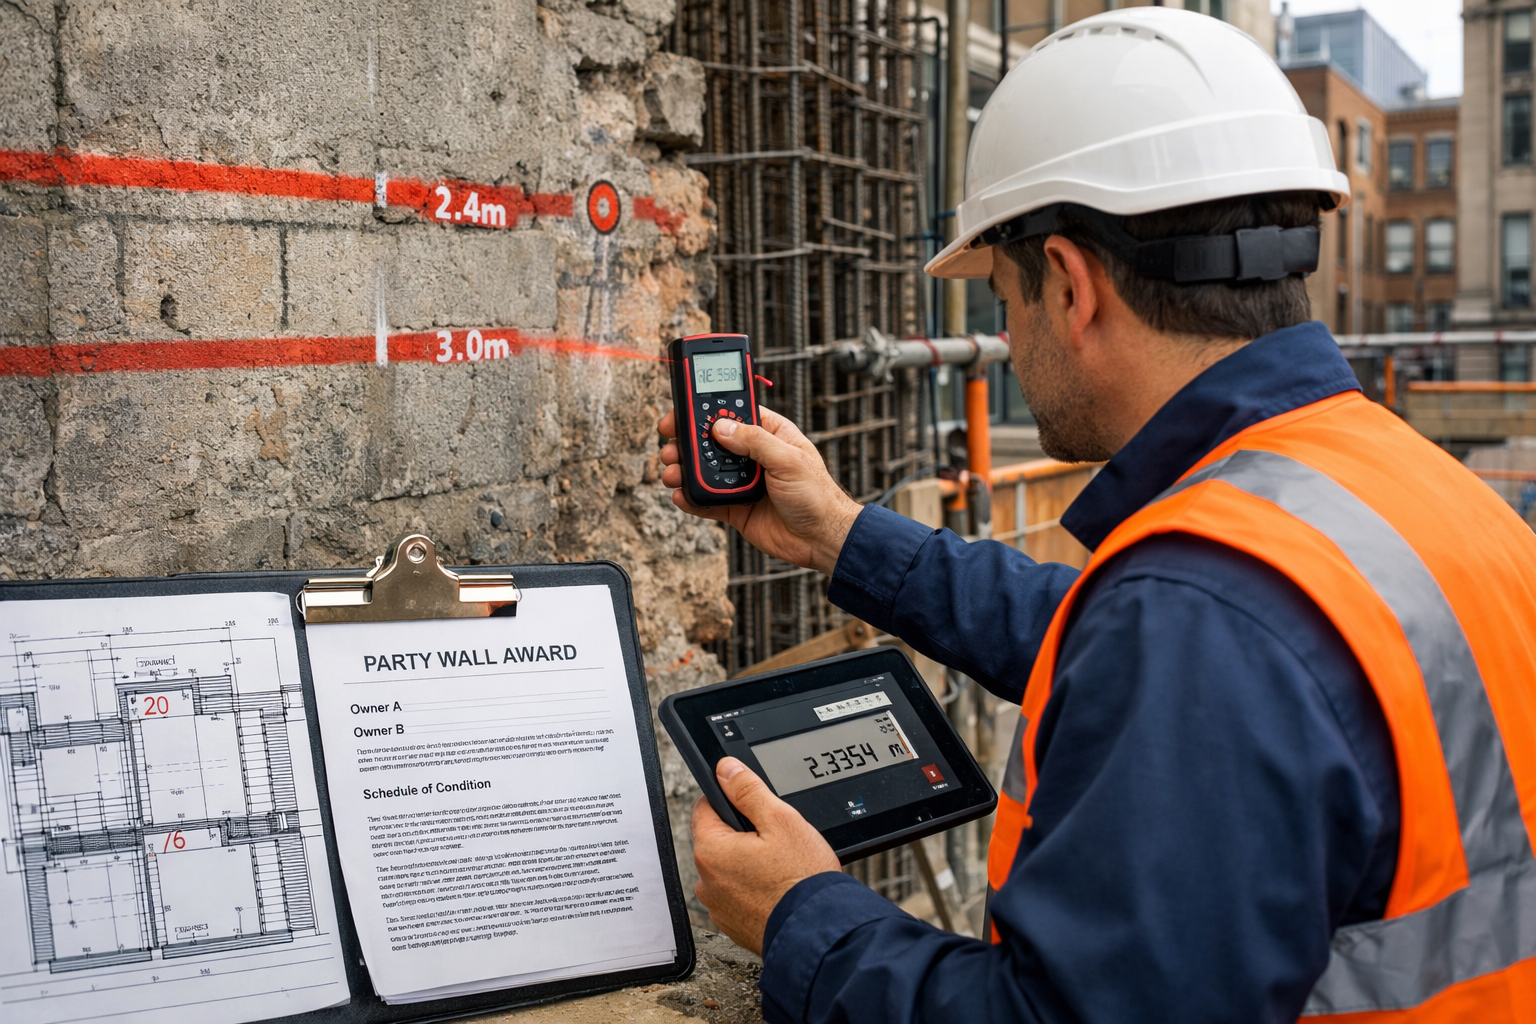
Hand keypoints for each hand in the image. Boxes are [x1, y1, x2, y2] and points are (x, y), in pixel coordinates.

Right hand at [658, 406, 861, 575]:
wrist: (822, 539)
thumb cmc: (817, 495)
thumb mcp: (788, 459)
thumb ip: (754, 441)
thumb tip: (721, 428)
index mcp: (769, 434)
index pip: (732, 414)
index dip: (706, 411)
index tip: (682, 412)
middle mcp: (753, 455)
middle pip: (711, 442)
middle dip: (686, 442)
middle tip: (669, 445)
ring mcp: (742, 481)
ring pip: (704, 471)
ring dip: (684, 470)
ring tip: (671, 472)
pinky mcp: (735, 508)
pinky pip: (707, 500)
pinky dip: (691, 498)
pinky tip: (680, 495)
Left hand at [692, 757, 840, 954]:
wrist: (818, 932)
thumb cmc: (802, 880)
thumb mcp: (781, 820)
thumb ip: (748, 790)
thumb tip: (726, 769)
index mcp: (712, 850)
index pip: (705, 807)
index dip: (730, 800)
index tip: (753, 807)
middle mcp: (707, 881)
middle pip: (719, 839)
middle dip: (743, 834)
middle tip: (777, 841)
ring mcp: (719, 906)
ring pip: (730, 869)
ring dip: (749, 864)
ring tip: (782, 869)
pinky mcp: (733, 924)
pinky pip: (739, 895)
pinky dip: (754, 890)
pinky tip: (779, 890)